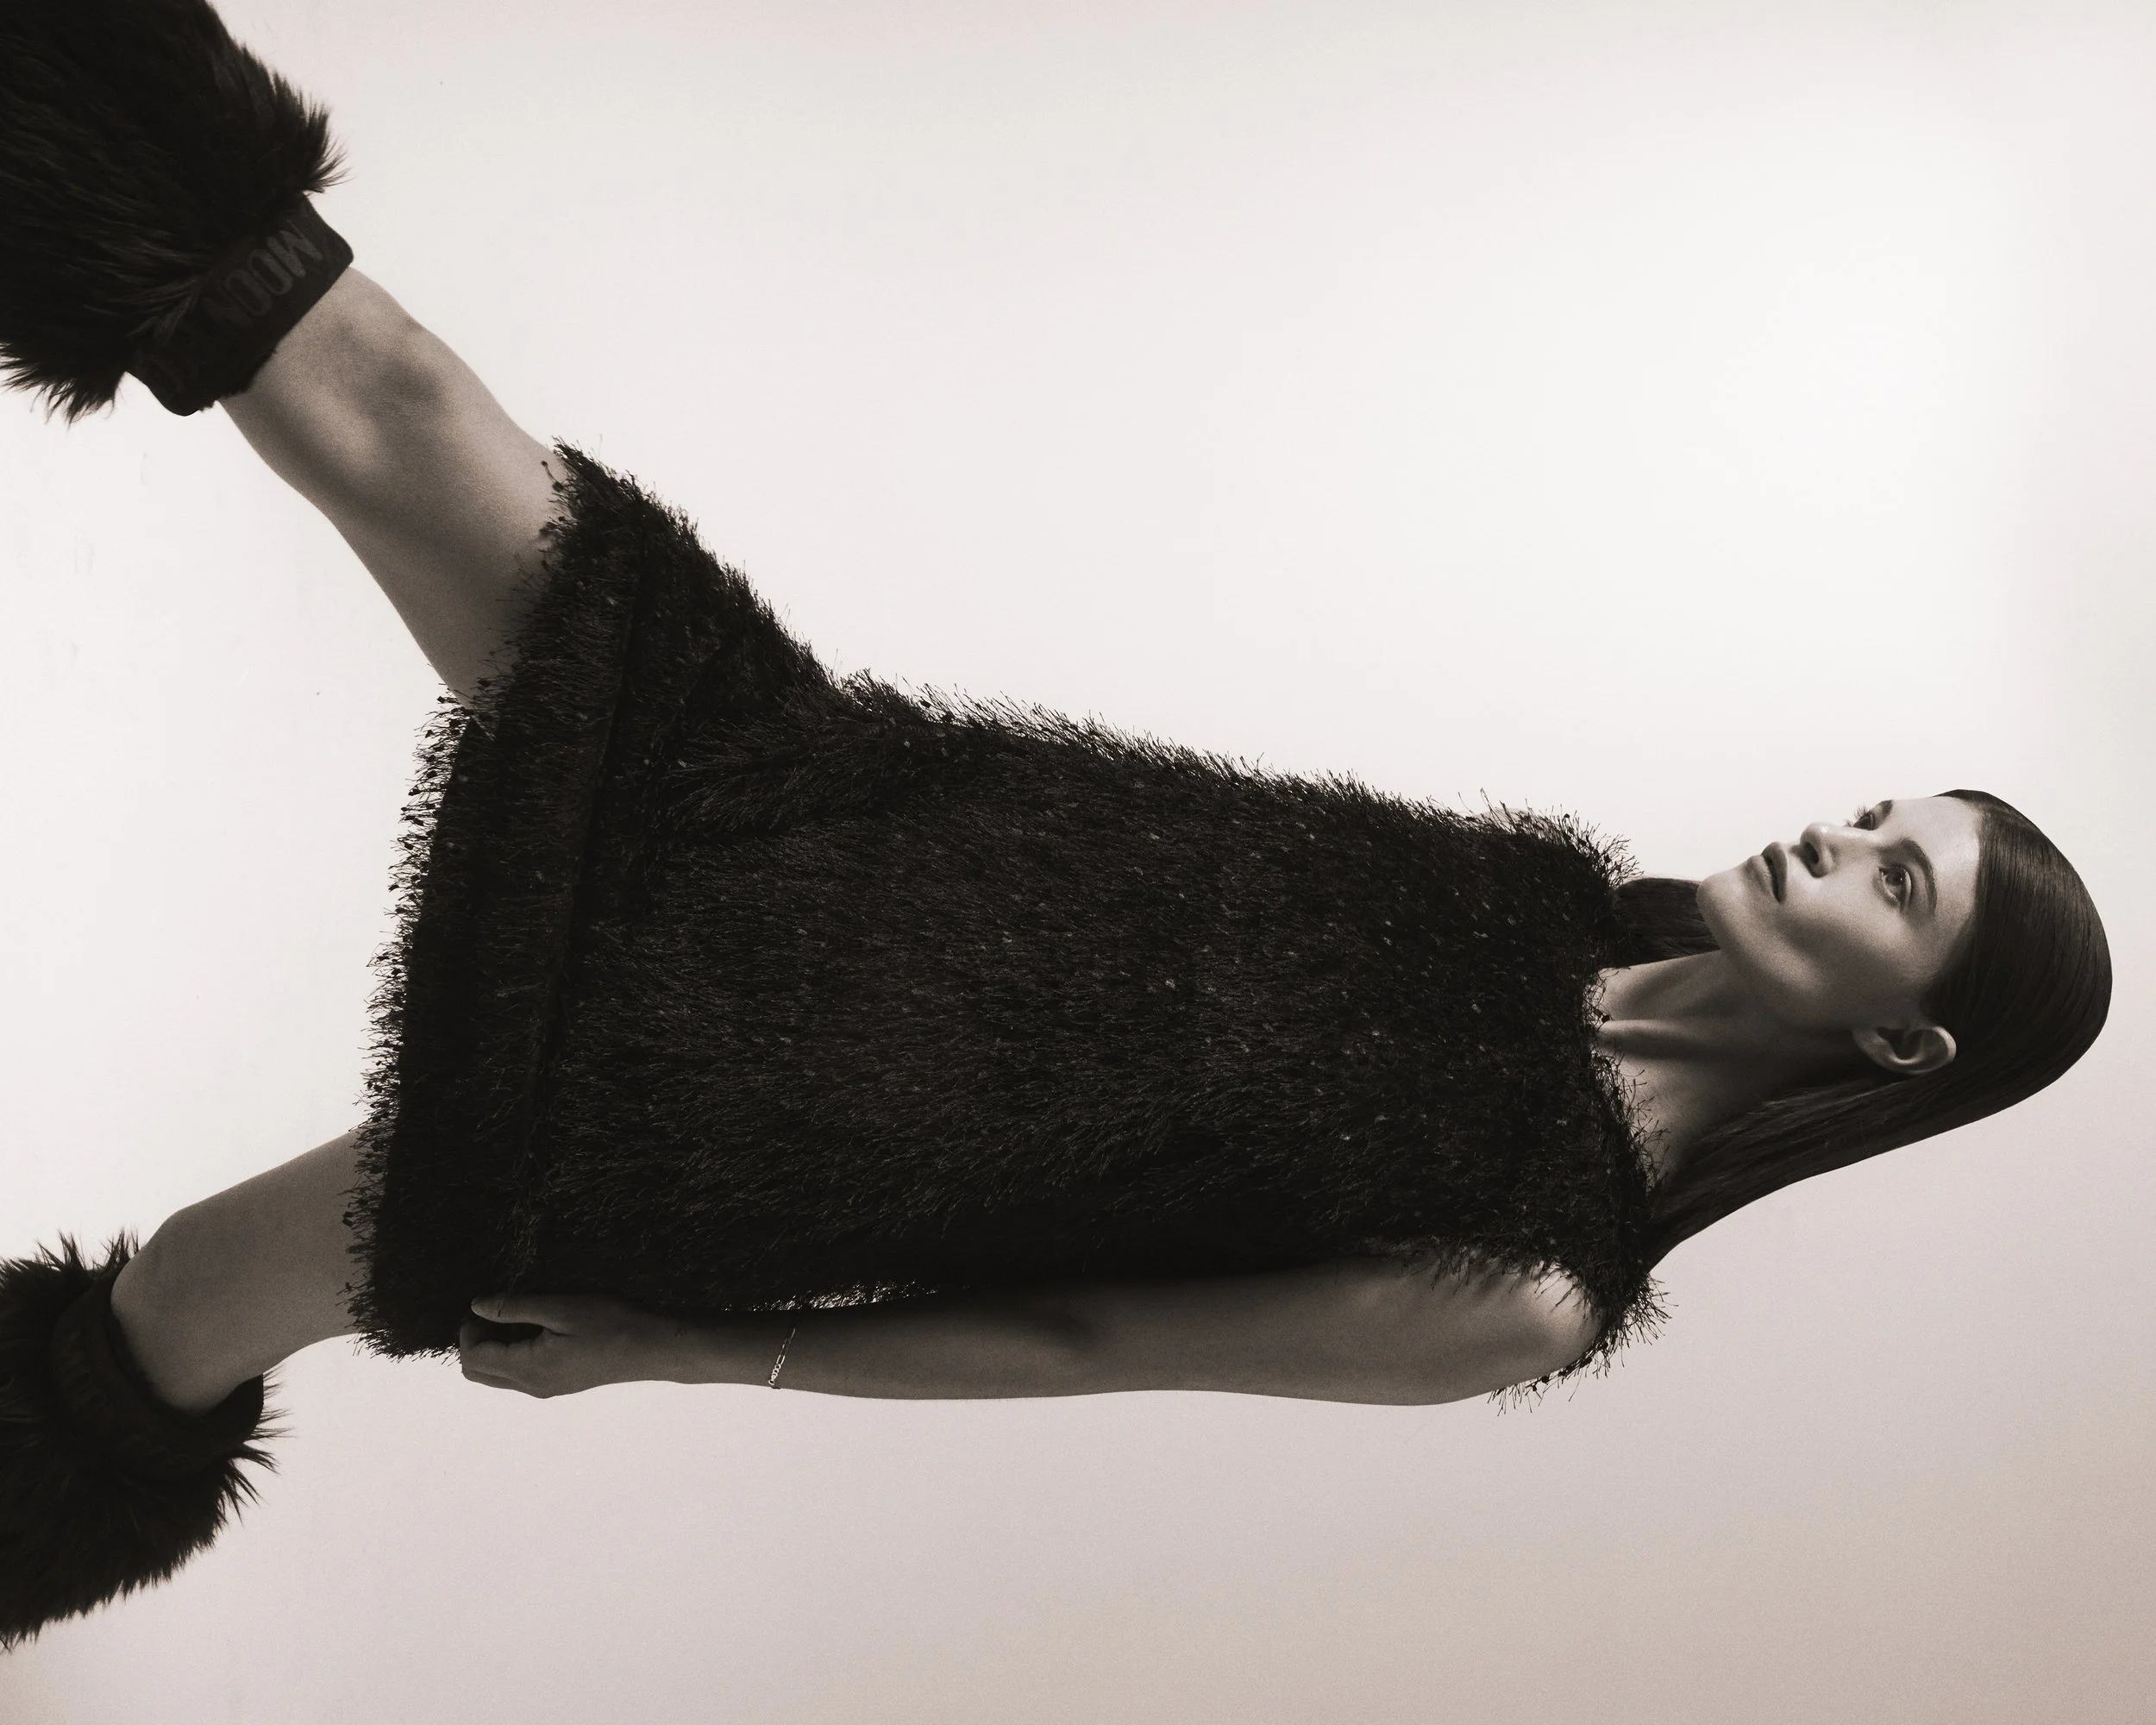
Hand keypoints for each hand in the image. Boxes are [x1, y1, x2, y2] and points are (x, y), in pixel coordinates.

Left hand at [457, 1293, 689, 1398]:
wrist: (651, 1348)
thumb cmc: (610, 1324)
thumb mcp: (561, 1307)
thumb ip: (514, 1307)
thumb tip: (476, 1306)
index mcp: (528, 1368)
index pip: (473, 1356)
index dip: (469, 1328)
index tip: (484, 1300)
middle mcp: (531, 1386)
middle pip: (477, 1373)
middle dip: (474, 1340)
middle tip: (494, 1309)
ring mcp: (545, 1388)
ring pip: (496, 1375)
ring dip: (493, 1346)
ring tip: (515, 1315)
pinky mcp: (558, 1383)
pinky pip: (517, 1373)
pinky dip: (511, 1352)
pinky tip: (535, 1327)